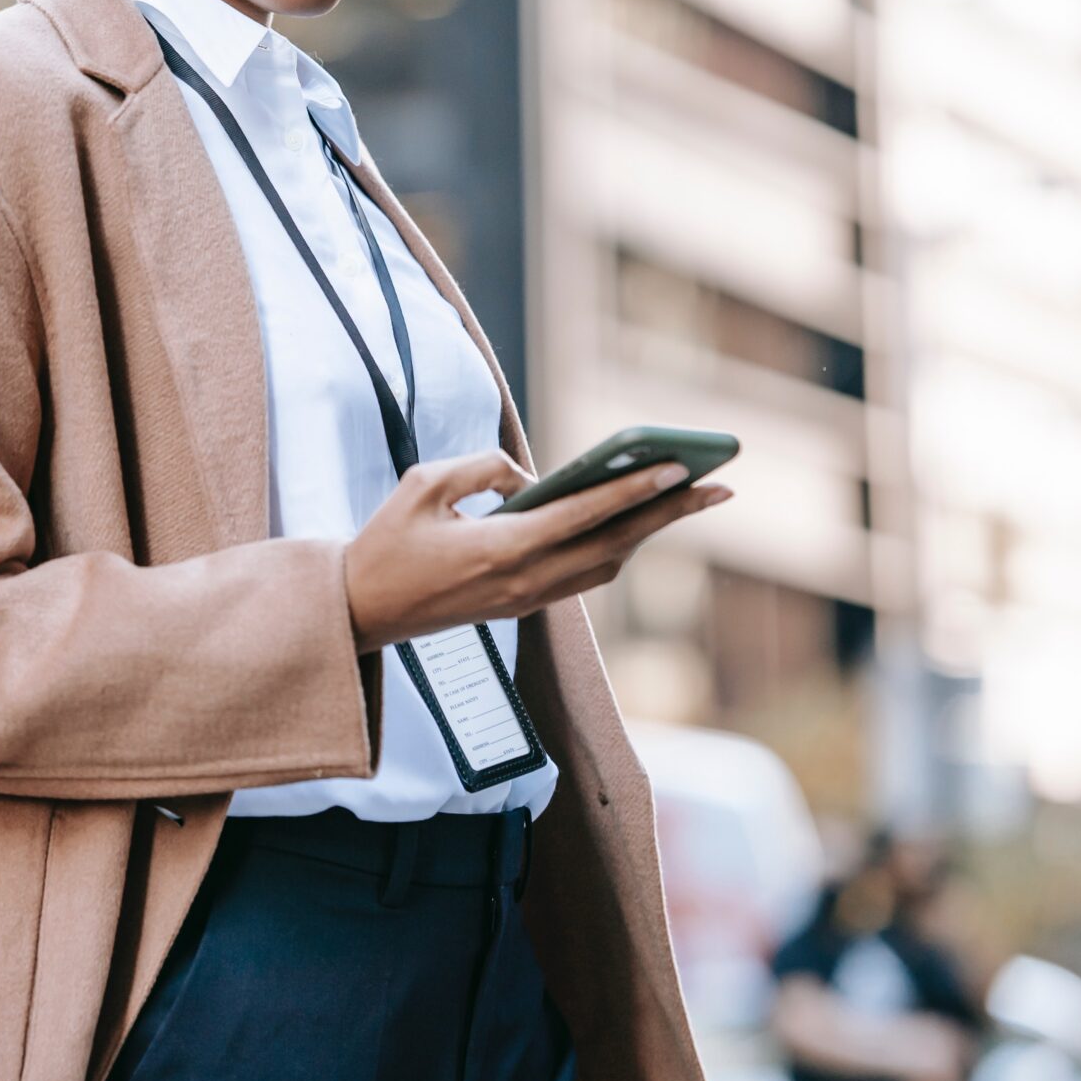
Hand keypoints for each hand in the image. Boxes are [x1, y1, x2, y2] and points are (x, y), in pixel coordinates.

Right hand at [342, 449, 732, 651]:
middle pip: (615, 545)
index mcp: (500, 549)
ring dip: (649, 533)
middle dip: (670, 515)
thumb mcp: (422, 484)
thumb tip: (528, 477)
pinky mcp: (521, 606)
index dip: (634, 491)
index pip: (584, 516)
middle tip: (720, 486)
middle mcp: (524, 581)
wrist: (360, 611)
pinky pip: (584, 576)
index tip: (678, 469)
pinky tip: (632, 524)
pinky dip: (616, 547)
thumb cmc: (386, 542)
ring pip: (606, 565)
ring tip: (687, 500)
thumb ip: (482, 468)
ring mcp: (526, 600)